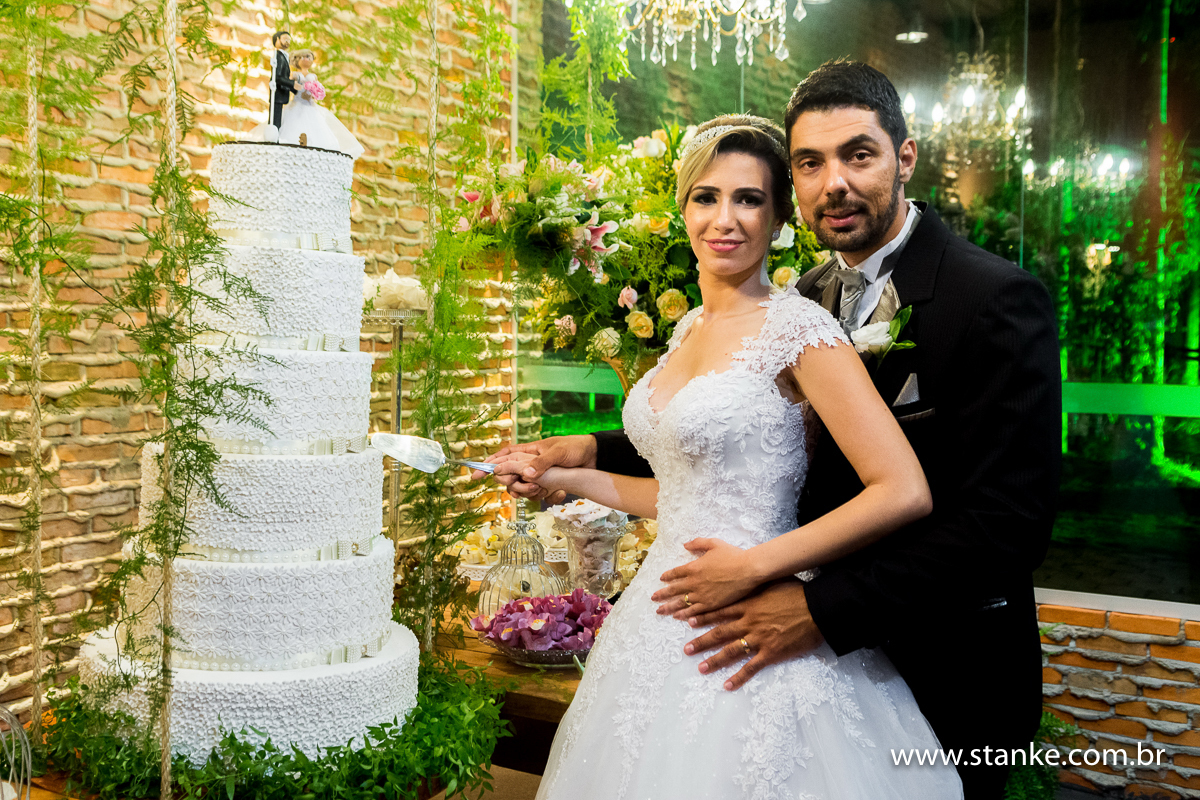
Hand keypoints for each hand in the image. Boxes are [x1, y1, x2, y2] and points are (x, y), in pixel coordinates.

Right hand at [473, 435, 596, 500]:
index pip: (502, 456)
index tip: (475, 476)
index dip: (487, 465)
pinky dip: (546, 498)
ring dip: (530, 493)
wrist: (595, 458)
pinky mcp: (548, 486)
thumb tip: (526, 474)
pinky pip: (538, 497)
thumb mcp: (558, 452)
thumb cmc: (575, 448)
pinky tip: (559, 493)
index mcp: (528, 451)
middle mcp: (530, 465)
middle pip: (508, 478)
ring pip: (522, 490)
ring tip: (545, 490)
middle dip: (514, 485)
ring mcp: (539, 477)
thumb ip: (542, 463)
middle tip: (529, 486)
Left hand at [651, 539, 760, 617]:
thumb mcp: (714, 544)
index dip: (667, 576)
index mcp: (694, 567)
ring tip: (660, 611)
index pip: (676, 573)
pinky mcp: (711, 605)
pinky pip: (694, 611)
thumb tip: (685, 545)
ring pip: (681, 602)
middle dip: (662, 594)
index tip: (661, 579)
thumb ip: (698, 543)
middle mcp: (694, 582)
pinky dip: (684, 614)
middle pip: (673, 589)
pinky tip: (678, 617)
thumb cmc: (733, 555)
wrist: (748, 569)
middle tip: (653, 598)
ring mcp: (701, 595)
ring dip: (669, 607)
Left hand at [681, 580, 823, 691]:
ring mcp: (758, 638)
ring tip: (701, 668)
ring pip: (731, 651)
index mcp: (749, 604)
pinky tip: (728, 685)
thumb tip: (752, 578)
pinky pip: (751, 667)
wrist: (816, 609)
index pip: (721, 611)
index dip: (704, 617)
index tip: (689, 621)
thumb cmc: (798, 592)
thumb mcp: (774, 582)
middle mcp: (749, 622)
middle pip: (720, 633)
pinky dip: (739, 677)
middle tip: (686, 649)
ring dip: (715, 661)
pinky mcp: (771, 653)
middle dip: (702, 641)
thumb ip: (759, 584)